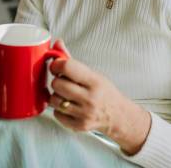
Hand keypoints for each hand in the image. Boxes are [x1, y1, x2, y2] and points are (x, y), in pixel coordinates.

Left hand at [48, 40, 150, 154]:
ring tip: (67, 94)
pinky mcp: (78, 126)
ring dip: (57, 95)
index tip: (57, 66)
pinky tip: (69, 106)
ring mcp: (83, 114)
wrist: (117, 115)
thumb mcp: (93, 73)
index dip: (56, 64)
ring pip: (54, 99)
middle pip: (57, 84)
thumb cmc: (104, 91)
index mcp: (94, 81)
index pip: (67, 67)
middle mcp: (90, 98)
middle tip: (65, 81)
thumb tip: (57, 43)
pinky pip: (56, 113)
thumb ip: (72, 60)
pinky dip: (59, 109)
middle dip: (57, 81)